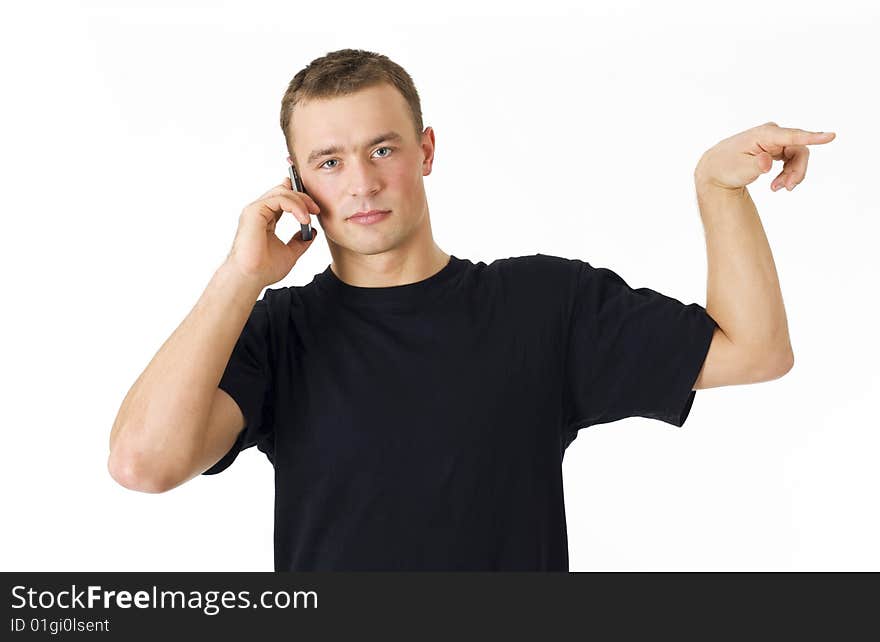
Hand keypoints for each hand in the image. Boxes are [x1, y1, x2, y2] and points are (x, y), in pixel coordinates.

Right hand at [225, 176, 321, 287]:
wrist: (250, 278)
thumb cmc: (264, 269)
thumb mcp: (290, 253)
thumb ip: (300, 242)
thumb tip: (312, 232)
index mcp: (266, 219)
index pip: (283, 199)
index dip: (299, 198)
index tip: (314, 208)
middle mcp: (259, 212)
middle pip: (283, 191)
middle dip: (303, 197)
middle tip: (316, 209)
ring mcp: (255, 211)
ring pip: (282, 192)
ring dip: (300, 201)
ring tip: (309, 217)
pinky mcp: (254, 212)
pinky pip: (278, 199)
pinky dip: (294, 205)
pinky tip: (303, 219)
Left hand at [694, 121, 835, 191]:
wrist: (716, 169)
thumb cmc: (727, 168)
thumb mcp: (740, 169)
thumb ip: (756, 165)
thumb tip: (767, 162)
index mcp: (764, 135)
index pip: (792, 136)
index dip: (812, 137)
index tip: (831, 136)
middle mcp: (771, 134)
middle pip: (799, 149)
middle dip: (796, 171)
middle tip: (787, 189)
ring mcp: (774, 140)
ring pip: (797, 156)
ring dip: (791, 174)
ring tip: (777, 189)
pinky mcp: (775, 147)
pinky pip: (791, 159)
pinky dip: (787, 173)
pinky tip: (777, 184)